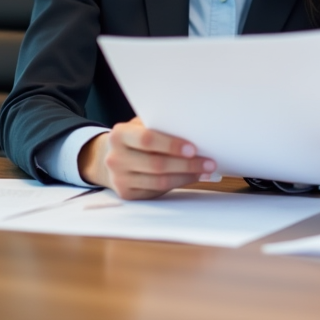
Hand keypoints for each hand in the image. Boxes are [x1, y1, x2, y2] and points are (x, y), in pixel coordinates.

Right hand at [78, 118, 215, 199]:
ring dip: (186, 176)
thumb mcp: (141, 126)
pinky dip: (178, 184)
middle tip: (209, 162)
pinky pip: (157, 190)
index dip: (171, 145)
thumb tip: (195, 131)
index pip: (147, 140)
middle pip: (156, 164)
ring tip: (205, 171)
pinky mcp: (127, 194)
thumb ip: (160, 127)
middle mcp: (115, 158)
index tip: (193, 148)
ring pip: (160, 181)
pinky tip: (191, 177)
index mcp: (119, 135)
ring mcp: (119, 178)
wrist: (110, 157)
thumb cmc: (135, 138)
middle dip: (187, 164)